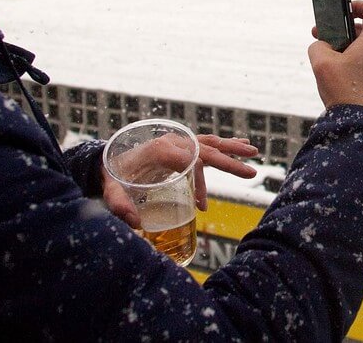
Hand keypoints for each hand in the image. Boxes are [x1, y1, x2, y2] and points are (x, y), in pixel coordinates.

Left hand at [102, 135, 258, 228]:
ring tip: (254, 151)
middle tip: (251, 174)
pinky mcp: (181, 144)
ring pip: (210, 142)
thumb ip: (120, 204)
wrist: (108, 158)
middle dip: (229, 162)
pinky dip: (224, 144)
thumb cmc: (113, 175)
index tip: (201, 206)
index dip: (200, 184)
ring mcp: (178, 140)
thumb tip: (134, 223)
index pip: (190, 163)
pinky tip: (242, 143)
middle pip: (206, 150)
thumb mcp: (111, 189)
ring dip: (232, 148)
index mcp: (160, 149)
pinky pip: (206, 142)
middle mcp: (173, 141)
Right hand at [308, 0, 362, 119]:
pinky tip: (336, 79)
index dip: (359, 5)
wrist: (361, 127)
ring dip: (345, 50)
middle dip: (342, 32)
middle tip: (321, 38)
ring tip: (326, 63)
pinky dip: (352, 65)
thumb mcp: (321, 62)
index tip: (343, 10)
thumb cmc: (344, 92)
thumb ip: (318, 46)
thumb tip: (322, 47)